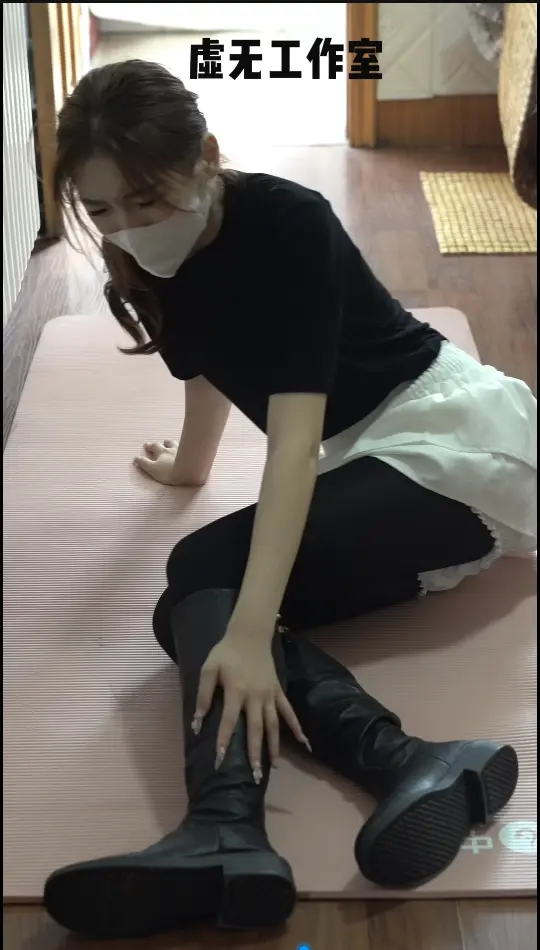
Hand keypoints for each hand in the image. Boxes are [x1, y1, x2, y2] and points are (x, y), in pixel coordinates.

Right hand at [134, 440, 204, 486]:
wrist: (188, 473)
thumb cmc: (169, 472)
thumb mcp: (152, 469)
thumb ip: (144, 463)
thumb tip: (135, 458)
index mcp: (162, 452)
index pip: (154, 447)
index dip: (150, 446)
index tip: (146, 445)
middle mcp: (173, 449)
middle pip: (167, 443)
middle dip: (163, 443)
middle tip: (162, 441)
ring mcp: (184, 451)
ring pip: (178, 444)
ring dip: (174, 443)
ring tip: (172, 442)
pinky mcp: (193, 454)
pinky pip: (190, 447)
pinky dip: (188, 446)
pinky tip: (190, 447)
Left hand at [193, 630, 308, 778]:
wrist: (249, 635)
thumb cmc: (225, 653)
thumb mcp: (208, 669)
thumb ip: (204, 695)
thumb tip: (197, 722)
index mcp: (236, 692)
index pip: (229, 722)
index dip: (224, 741)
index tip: (220, 760)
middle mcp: (255, 697)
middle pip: (256, 729)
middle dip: (255, 753)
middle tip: (254, 776)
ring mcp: (269, 695)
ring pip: (273, 725)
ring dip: (273, 746)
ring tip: (274, 767)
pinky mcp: (278, 691)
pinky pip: (288, 711)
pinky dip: (295, 726)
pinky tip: (302, 741)